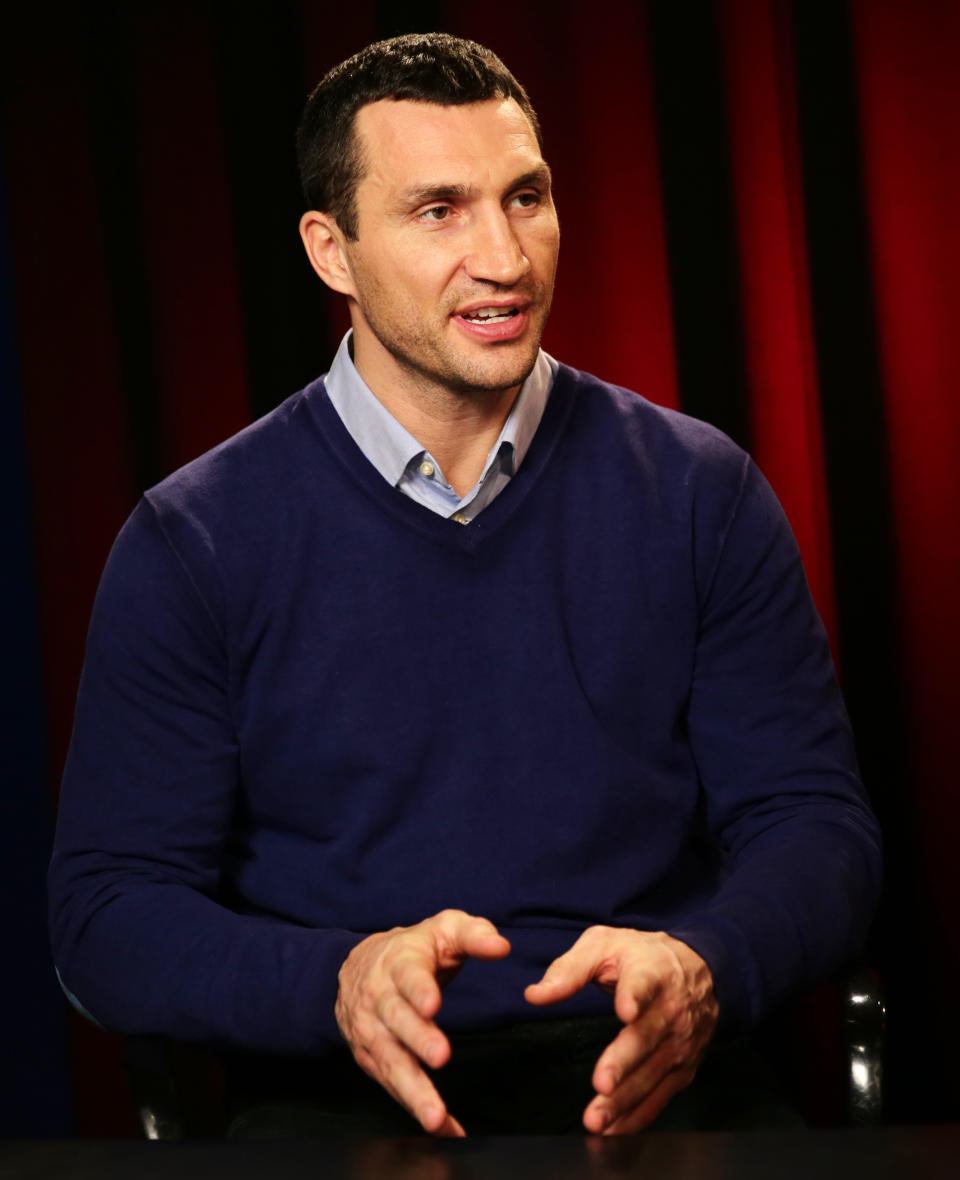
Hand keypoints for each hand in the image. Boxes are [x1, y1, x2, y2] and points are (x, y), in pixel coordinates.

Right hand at [335, 909, 510, 1135]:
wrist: (357, 966)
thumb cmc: (414, 948)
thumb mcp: (444, 928)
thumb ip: (475, 934)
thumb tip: (502, 946)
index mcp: (399, 963)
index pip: (408, 976)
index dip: (419, 990)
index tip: (433, 1005)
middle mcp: (379, 998)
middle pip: (397, 1021)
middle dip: (418, 1040)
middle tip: (440, 1057)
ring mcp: (371, 1031)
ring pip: (390, 1062)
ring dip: (413, 1090)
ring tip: (435, 1117)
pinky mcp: (370, 1058)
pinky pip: (391, 1085)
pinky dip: (414, 1107)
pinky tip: (441, 1128)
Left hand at [524, 927, 716, 1133]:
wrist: (698, 966)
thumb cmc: (641, 955)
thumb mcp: (604, 945)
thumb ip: (568, 970)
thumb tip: (534, 995)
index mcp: (651, 972)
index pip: (643, 983)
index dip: (635, 996)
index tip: (626, 1011)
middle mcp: (671, 1009)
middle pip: (646, 1037)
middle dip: (623, 1063)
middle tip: (601, 1084)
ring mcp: (680, 1041)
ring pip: (652, 1073)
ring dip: (625, 1099)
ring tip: (596, 1120)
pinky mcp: (684, 1066)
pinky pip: (661, 1095)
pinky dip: (639, 1115)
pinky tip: (616, 1131)